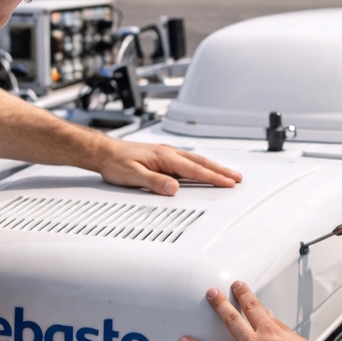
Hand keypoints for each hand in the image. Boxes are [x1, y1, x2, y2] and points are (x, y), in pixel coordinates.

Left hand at [94, 140, 241, 195]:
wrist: (103, 152)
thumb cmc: (115, 163)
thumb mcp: (132, 176)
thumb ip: (154, 182)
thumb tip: (173, 188)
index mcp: (165, 157)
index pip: (194, 170)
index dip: (213, 178)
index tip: (228, 182)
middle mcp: (168, 153)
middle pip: (200, 163)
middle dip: (221, 171)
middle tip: (237, 178)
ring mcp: (166, 154)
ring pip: (196, 160)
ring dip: (213, 167)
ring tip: (227, 174)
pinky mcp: (162, 156)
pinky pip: (187, 161)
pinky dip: (200, 165)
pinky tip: (202, 168)